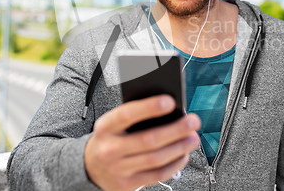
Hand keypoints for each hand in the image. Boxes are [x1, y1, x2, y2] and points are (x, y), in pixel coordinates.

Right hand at [84, 95, 200, 190]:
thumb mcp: (113, 123)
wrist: (90, 167)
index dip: (149, 107)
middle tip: (193, 121)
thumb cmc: (109, 138)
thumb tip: (168, 108)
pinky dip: (174, 165)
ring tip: (193, 138)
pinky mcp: (128, 184)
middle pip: (148, 139)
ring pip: (156, 158)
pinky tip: (183, 155)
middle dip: (175, 130)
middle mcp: (110, 149)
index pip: (127, 114)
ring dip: (179, 147)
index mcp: (105, 127)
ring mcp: (119, 169)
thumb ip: (134, 115)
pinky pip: (157, 175)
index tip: (170, 101)